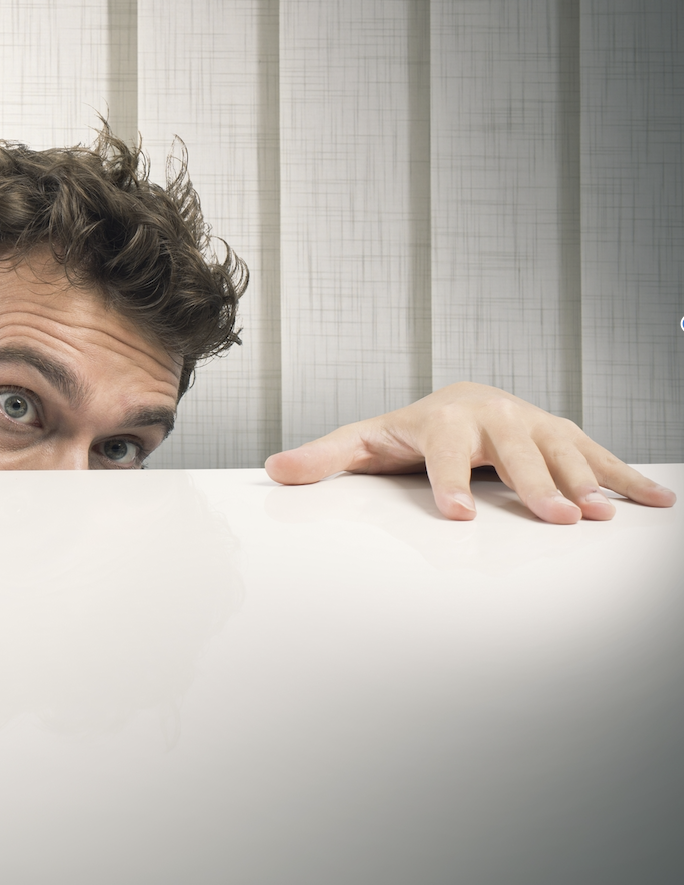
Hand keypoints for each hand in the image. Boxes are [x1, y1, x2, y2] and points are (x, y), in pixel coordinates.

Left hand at [263, 381, 675, 523]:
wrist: (458, 402)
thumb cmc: (408, 431)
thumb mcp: (364, 442)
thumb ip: (324, 457)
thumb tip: (274, 470)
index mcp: (442, 419)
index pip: (445, 450)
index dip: (451, 480)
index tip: (458, 514)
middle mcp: (493, 416)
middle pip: (515, 451)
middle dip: (535, 484)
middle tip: (556, 519)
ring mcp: (532, 422)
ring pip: (562, 450)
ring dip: (584, 481)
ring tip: (600, 515)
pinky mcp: (562, 434)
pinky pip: (597, 454)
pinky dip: (626, 476)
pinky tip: (656, 502)